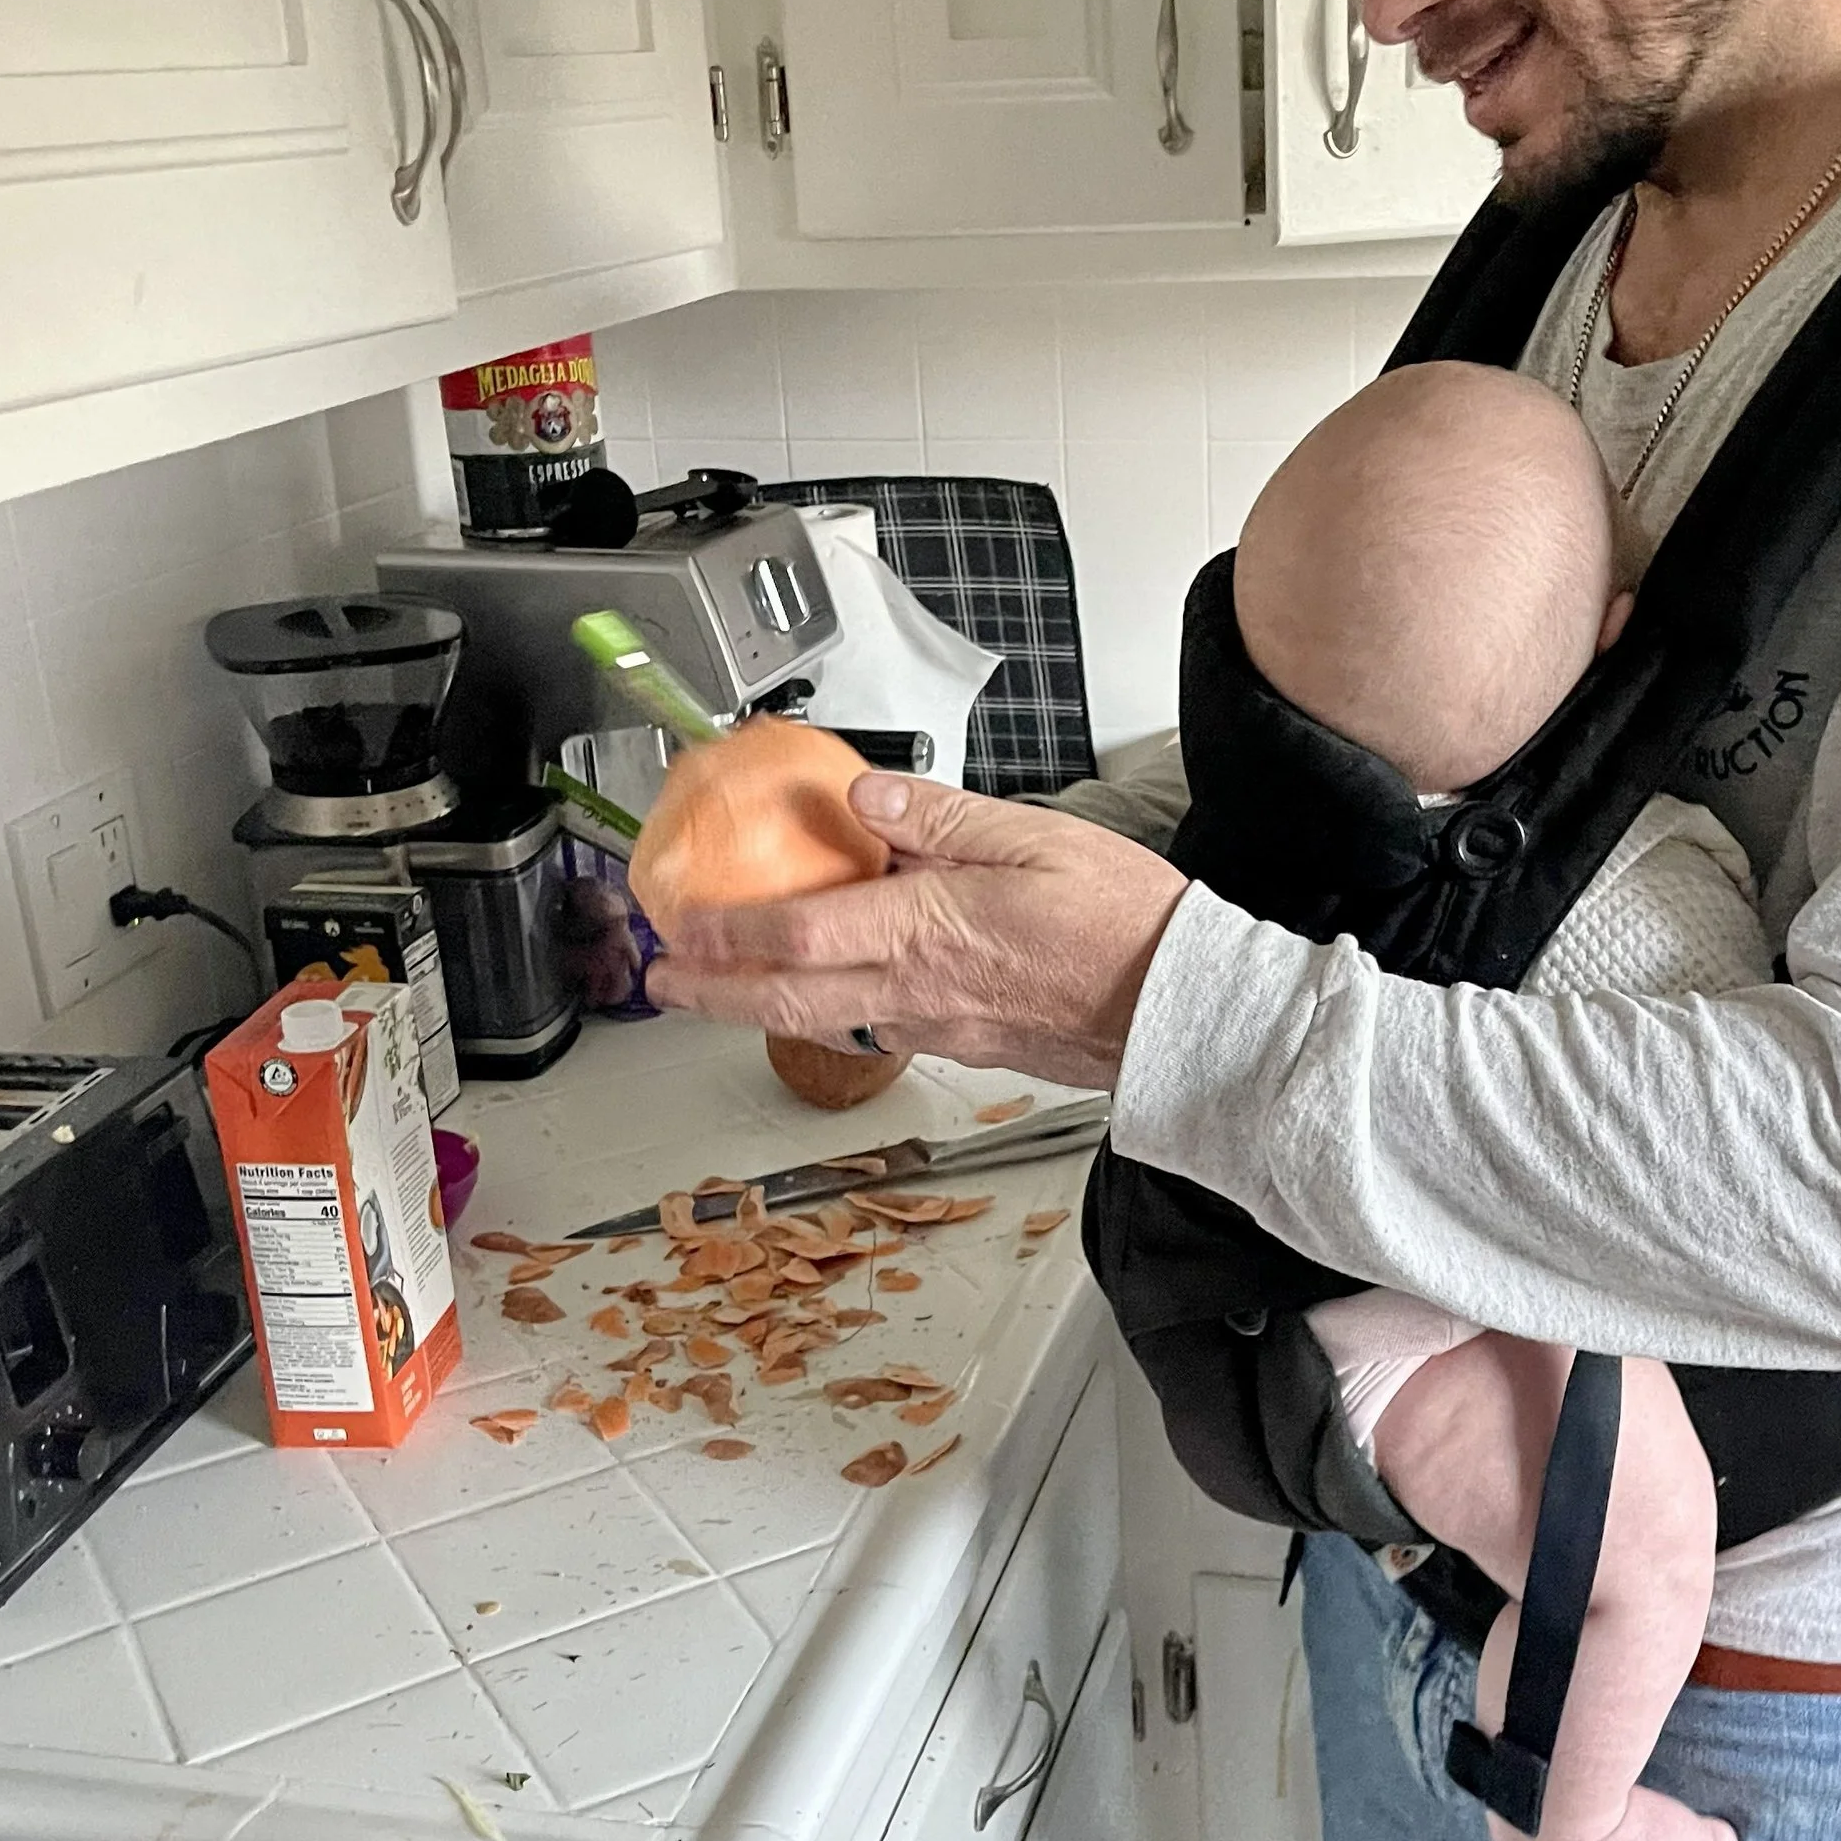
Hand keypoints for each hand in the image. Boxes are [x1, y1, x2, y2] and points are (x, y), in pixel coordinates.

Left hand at [645, 775, 1188, 1088]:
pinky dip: (828, 1009)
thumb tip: (866, 795)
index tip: (676, 922)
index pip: (797, 935)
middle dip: (711, 991)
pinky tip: (825, 991)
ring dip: (760, 1005)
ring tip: (721, 986)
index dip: (723, 932)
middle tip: (662, 981)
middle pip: (785, 999)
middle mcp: (917, 990)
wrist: (1178, 1005)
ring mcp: (935, 1027)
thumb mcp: (1034, 835)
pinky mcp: (960, 1045)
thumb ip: (941, 815)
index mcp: (926, 930)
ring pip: (824, 1020)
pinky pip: (874, 1028)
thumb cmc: (1120, 922)